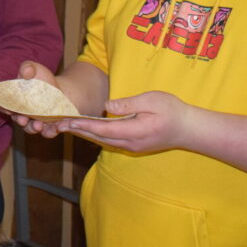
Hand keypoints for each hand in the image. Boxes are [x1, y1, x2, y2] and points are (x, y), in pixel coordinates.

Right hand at [7, 61, 67, 137]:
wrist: (61, 90)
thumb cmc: (42, 79)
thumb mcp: (35, 69)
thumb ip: (28, 68)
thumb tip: (26, 71)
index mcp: (15, 100)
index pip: (5, 106)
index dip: (4, 107)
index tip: (7, 108)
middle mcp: (22, 114)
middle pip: (17, 120)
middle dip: (19, 120)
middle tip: (22, 119)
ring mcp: (35, 122)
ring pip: (31, 128)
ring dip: (33, 128)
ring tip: (38, 125)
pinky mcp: (49, 127)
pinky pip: (48, 132)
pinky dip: (52, 131)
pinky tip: (57, 126)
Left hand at [63, 91, 194, 152]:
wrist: (189, 129)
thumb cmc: (173, 111)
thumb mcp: (153, 100)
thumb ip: (129, 103)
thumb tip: (107, 107)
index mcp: (135, 131)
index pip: (103, 129)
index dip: (83, 125)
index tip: (67, 121)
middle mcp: (131, 142)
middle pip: (98, 137)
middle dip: (78, 130)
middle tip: (57, 124)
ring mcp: (132, 146)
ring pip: (103, 140)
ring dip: (85, 134)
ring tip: (67, 126)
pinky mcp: (133, 145)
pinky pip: (110, 140)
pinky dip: (95, 135)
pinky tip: (86, 129)